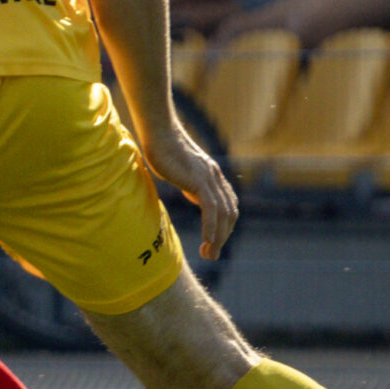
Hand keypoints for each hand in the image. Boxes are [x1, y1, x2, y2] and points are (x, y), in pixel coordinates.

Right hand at [136, 118, 237, 261]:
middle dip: (223, 238)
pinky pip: (211, 209)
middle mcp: (216, 178)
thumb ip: (191, 181)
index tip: (214, 242)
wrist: (159, 132)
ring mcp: (210, 179)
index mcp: (214, 176)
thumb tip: (191, 190)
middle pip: (230, 214)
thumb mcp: (182, 170)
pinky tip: (207, 241)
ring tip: (208, 254)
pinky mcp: (199, 181)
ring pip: (223, 215)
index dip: (225, 227)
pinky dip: (211, 227)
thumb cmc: (164, 148)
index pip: (228, 206)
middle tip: (210, 255)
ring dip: (218, 238)